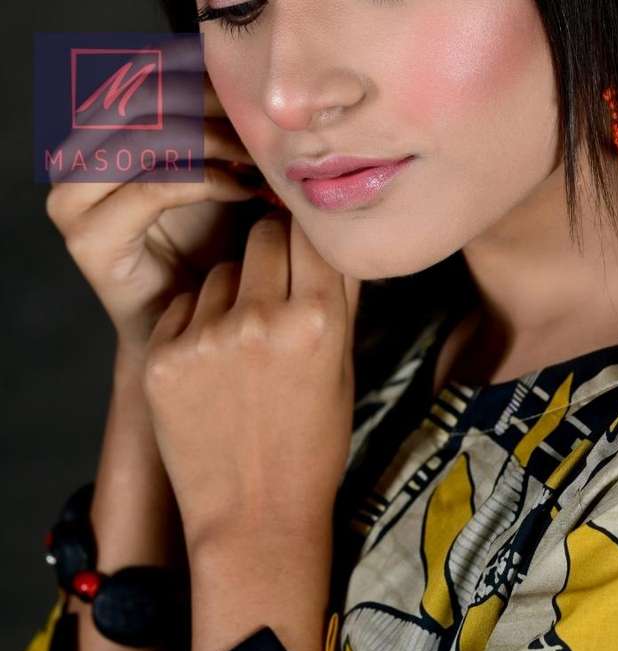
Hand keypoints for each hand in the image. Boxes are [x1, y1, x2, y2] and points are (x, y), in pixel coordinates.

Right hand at [45, 67, 268, 357]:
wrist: (198, 332)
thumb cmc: (217, 253)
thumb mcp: (225, 181)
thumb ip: (226, 136)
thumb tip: (266, 94)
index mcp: (102, 134)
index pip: (147, 75)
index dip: (205, 78)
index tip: (261, 99)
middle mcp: (78, 157)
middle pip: (143, 97)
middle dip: (212, 108)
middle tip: (265, 130)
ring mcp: (75, 198)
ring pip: (147, 136)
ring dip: (214, 142)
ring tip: (261, 162)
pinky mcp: (88, 237)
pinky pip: (152, 189)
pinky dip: (206, 183)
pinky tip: (246, 191)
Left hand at [142, 208, 360, 553]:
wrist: (256, 516)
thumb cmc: (312, 447)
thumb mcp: (343, 373)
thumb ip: (338, 302)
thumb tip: (332, 237)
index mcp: (318, 322)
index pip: (310, 232)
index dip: (309, 234)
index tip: (305, 241)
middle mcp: (260, 319)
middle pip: (262, 236)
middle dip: (271, 252)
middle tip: (275, 289)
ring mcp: (205, 337)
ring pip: (218, 273)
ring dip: (231, 291)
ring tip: (243, 347)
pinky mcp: (161, 356)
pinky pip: (182, 308)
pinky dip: (196, 323)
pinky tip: (212, 367)